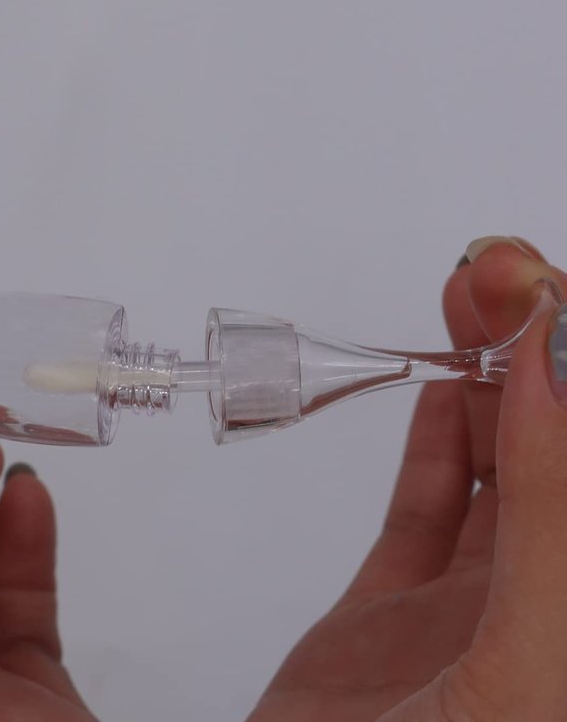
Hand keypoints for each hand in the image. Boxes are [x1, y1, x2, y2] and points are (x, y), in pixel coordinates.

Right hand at [248, 238, 566, 720]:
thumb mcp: (533, 667)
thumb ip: (553, 517)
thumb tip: (554, 365)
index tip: (541, 291)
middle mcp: (550, 609)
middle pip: (559, 449)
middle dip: (538, 350)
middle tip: (494, 277)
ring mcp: (477, 616)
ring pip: (503, 471)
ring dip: (489, 382)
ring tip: (468, 306)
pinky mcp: (393, 623)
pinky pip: (429, 517)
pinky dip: (439, 449)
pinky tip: (443, 395)